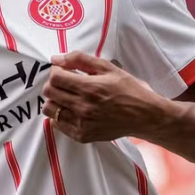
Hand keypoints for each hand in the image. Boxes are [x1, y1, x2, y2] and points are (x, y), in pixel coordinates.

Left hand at [41, 51, 170, 142]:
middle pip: (49, 93)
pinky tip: (72, 109)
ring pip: (49, 110)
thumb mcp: (107, 67)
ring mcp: (82, 124)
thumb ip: (80, 60)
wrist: (144, 115)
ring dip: (54, 100)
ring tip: (67, 96)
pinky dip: (60, 115)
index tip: (64, 70)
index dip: (56, 71)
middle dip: (54, 83)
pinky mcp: (82, 136)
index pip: (55, 78)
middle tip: (65, 82)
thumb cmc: (128, 89)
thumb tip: (56, 58)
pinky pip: (57, 125)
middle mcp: (83, 107)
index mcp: (90, 88)